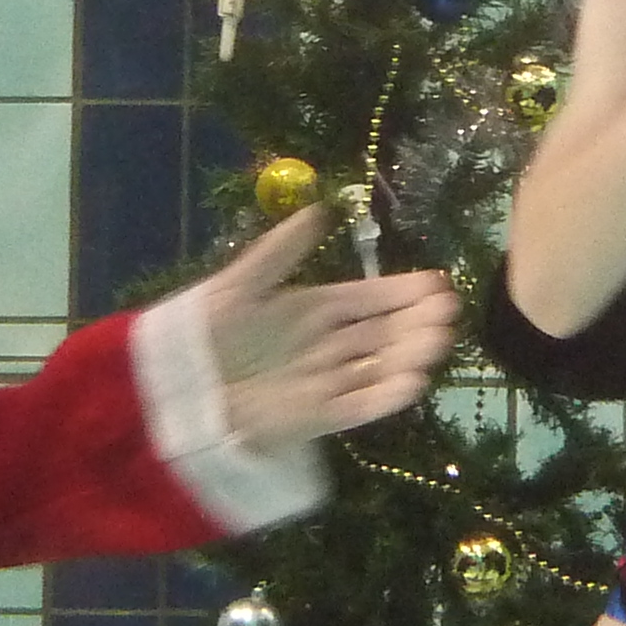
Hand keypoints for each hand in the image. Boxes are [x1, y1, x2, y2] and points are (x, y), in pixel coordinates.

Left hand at [202, 207, 461, 448]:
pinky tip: (414, 382)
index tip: (438, 282)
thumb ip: (282, 250)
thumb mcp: (242, 283)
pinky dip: (387, 397)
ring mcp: (327, 381)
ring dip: (411, 354)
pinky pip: (360, 406)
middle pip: (384, 332)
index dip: (403, 291)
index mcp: (316, 309)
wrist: (177, 390)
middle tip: (448, 310)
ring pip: (380, 366)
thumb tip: (320, 208)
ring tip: (439, 339)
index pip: (370, 298)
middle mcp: (330, 344)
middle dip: (418, 321)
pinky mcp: (318, 417)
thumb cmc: (205, 333)